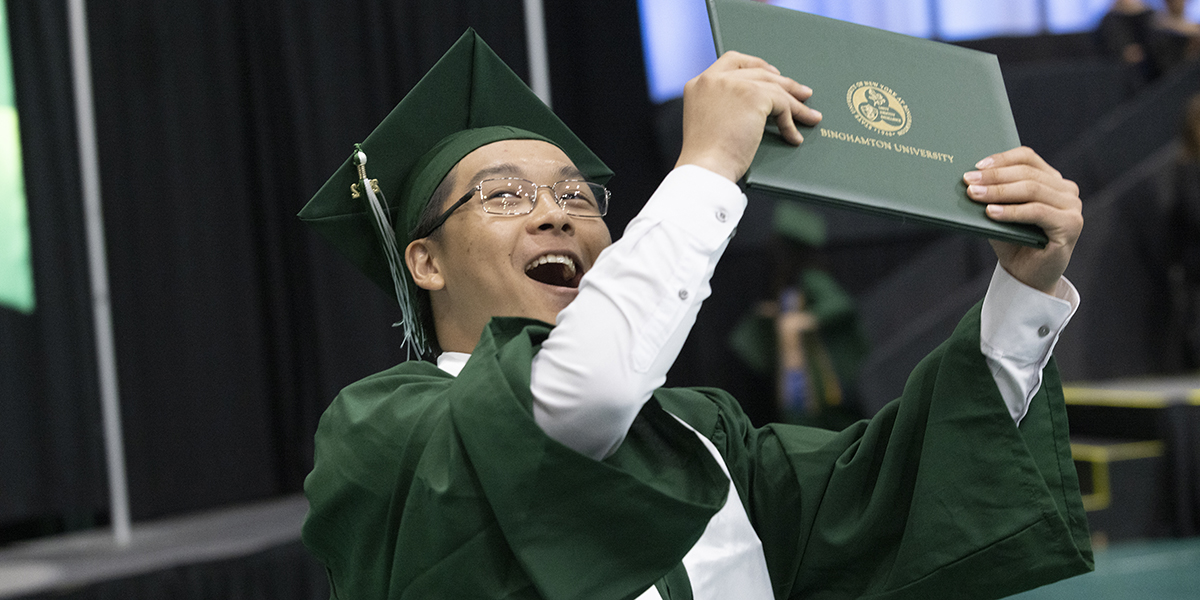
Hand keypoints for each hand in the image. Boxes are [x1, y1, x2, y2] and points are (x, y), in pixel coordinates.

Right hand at [675, 51, 822, 182]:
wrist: (706, 168)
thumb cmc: (706, 158)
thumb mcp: (709, 123)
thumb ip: (723, 107)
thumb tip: (755, 108)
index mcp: (699, 84)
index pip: (731, 62)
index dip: (755, 65)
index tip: (771, 73)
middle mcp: (714, 79)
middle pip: (757, 72)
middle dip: (783, 83)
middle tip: (800, 92)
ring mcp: (734, 84)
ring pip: (774, 87)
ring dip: (795, 104)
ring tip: (809, 115)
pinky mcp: (754, 95)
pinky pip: (781, 104)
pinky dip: (791, 121)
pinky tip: (793, 136)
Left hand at [963, 147, 1082, 294]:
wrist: (1028, 277)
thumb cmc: (1013, 243)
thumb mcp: (1000, 214)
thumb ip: (993, 196)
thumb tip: (970, 179)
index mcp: (1052, 181)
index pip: (1028, 158)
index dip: (1002, 159)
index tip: (977, 165)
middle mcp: (1067, 190)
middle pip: (1027, 173)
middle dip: (994, 177)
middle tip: (968, 180)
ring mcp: (1072, 206)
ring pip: (1032, 190)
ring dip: (999, 192)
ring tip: (974, 194)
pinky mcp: (1071, 224)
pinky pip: (1037, 211)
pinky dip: (1011, 211)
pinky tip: (991, 212)